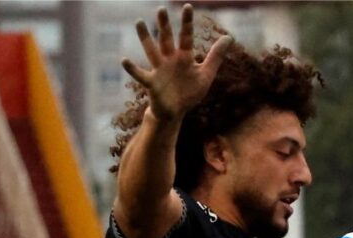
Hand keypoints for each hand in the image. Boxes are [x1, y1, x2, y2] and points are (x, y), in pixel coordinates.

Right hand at [121, 4, 232, 121]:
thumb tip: (229, 37)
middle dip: (164, 25)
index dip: (187, 23)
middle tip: (161, 9)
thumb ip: (216, 56)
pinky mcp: (152, 84)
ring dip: (145, 38)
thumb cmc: (189, 92)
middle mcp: (170, 60)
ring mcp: (159, 70)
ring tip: (139, 22)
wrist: (176, 112)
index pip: (186, 37)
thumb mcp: (206, 75)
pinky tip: (124, 60)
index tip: (188, 7)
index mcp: (184, 57)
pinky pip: (141, 75)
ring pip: (151, 51)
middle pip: (166, 39)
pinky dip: (132, 69)